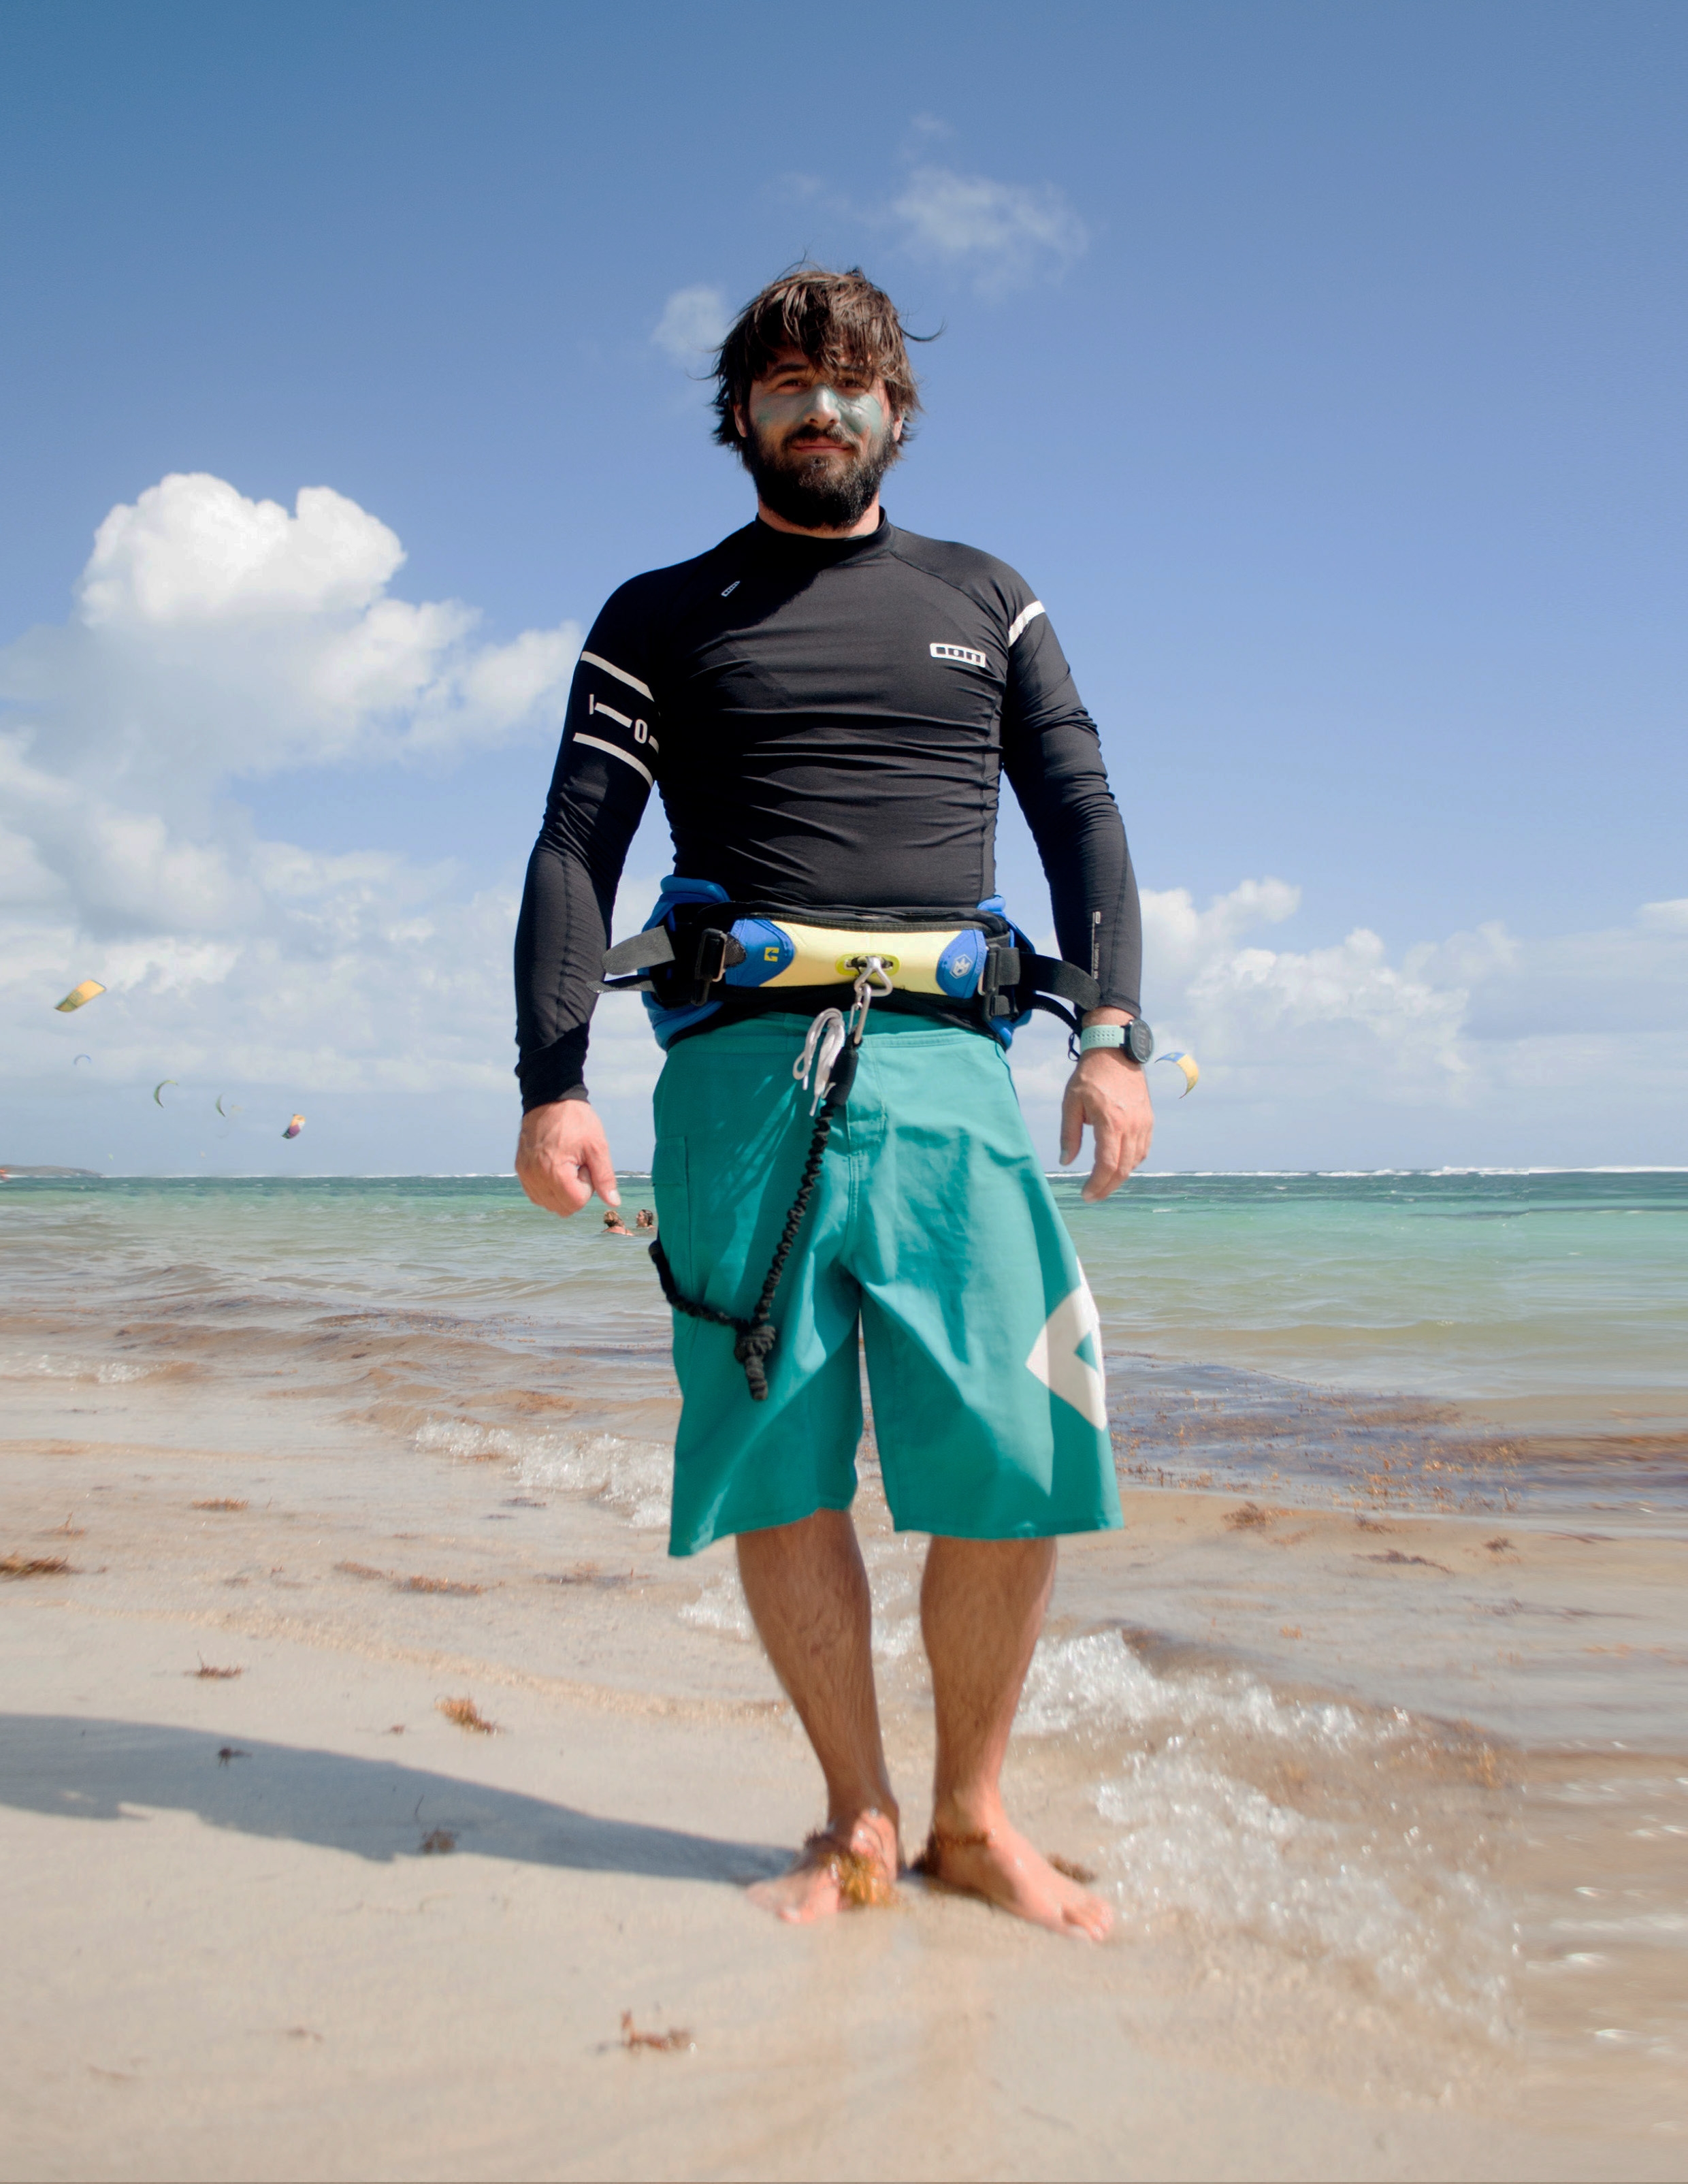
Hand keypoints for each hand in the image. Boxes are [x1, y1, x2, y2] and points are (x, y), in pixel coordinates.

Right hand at [514, 1100, 619, 1217]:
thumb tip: (613, 1203)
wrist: (550, 1100)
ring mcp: (525, 1174)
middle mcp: (535, 1177)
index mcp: (555, 1171)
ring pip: (548, 1204)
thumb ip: (605, 1178)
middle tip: (577, 1166)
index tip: (585, 1165)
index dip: (587, 1187)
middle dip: (575, 1192)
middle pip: (562, 1208)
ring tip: (565, 1165)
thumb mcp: (597, 1147)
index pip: (576, 1203)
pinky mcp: (520, 1170)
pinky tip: (556, 1171)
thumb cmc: (576, 1120)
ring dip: (561, 1192)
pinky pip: (535, 1194)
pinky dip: (548, 1190)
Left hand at [1059, 1046, 1153, 1201]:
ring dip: (1119, 1177)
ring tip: (1102, 1183)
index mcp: (1111, 1121)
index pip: (1108, 1164)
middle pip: (1124, 1169)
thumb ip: (1069, 1135)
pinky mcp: (1148, 1120)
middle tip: (1092, 1196)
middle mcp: (1132, 1125)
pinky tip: (1118, 1166)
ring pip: (1135, 1162)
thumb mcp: (1071, 1103)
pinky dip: (1131, 1163)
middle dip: (1107, 1187)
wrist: (1115, 1052)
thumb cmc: (1089, 1076)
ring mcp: (1144, 1123)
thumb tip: (1066, 1161)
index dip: (1097, 1185)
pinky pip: (1143, 1150)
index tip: (1086, 1195)